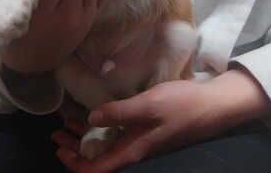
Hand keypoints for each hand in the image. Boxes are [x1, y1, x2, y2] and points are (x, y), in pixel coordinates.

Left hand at [52, 68, 270, 172]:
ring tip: (67, 126)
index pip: (98, 169)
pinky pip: (118, 135)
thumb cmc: (183, 105)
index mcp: (133, 150)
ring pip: (107, 146)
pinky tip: (95, 116)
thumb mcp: (149, 105)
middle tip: (56, 136)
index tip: (59, 150)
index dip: (75, 165)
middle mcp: (135, 150)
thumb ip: (120, 112)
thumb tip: (91, 118)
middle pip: (99, 159)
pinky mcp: (148, 130)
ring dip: (85, 138)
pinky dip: (102, 128)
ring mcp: (142, 141)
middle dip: (75, 150)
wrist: (214, 105)